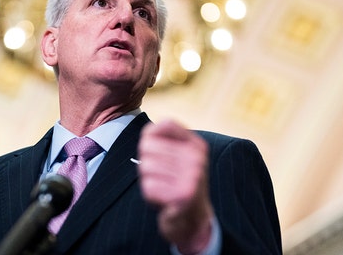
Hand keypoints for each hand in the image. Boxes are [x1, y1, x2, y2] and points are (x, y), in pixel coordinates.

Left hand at [138, 120, 213, 253]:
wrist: (193, 219)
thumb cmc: (179, 185)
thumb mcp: (179, 158)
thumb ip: (165, 140)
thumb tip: (148, 133)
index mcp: (196, 145)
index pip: (165, 124)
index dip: (150, 136)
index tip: (154, 151)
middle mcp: (197, 158)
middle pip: (147, 146)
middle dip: (146, 164)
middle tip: (161, 177)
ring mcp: (192, 176)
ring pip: (145, 166)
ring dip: (148, 180)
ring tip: (163, 187)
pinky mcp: (182, 195)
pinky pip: (148, 186)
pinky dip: (150, 195)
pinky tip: (163, 199)